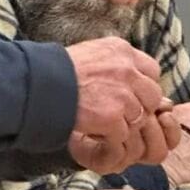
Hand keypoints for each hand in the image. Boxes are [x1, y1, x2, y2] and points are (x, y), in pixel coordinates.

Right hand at [65, 38, 174, 174]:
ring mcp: (122, 95)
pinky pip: (123, 135)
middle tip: (119, 115)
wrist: (38, 86)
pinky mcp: (113, 117)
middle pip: (152, 96)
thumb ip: (113, 63)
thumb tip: (130, 78)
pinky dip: (110, 138)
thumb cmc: (57, 72)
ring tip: (102, 124)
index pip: (151, 70)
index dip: (143, 86)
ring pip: (139, 118)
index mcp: (121, 50)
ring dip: (123, 125)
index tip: (130, 95)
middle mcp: (127, 70)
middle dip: (139, 108)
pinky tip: (95, 133)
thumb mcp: (90, 54)